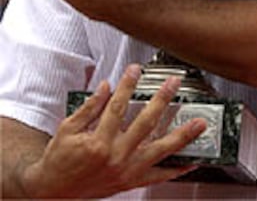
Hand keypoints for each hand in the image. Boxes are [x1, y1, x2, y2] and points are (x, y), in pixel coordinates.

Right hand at [23, 64, 206, 198]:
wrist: (54, 191)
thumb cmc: (60, 159)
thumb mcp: (67, 128)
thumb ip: (89, 106)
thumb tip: (107, 86)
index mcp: (98, 141)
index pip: (118, 106)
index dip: (128, 85)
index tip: (136, 69)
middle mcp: (116, 156)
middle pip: (146, 123)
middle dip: (162, 100)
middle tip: (174, 84)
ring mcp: (126, 171)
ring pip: (160, 151)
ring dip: (182, 135)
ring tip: (199, 123)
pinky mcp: (131, 182)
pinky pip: (160, 176)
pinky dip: (178, 169)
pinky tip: (193, 160)